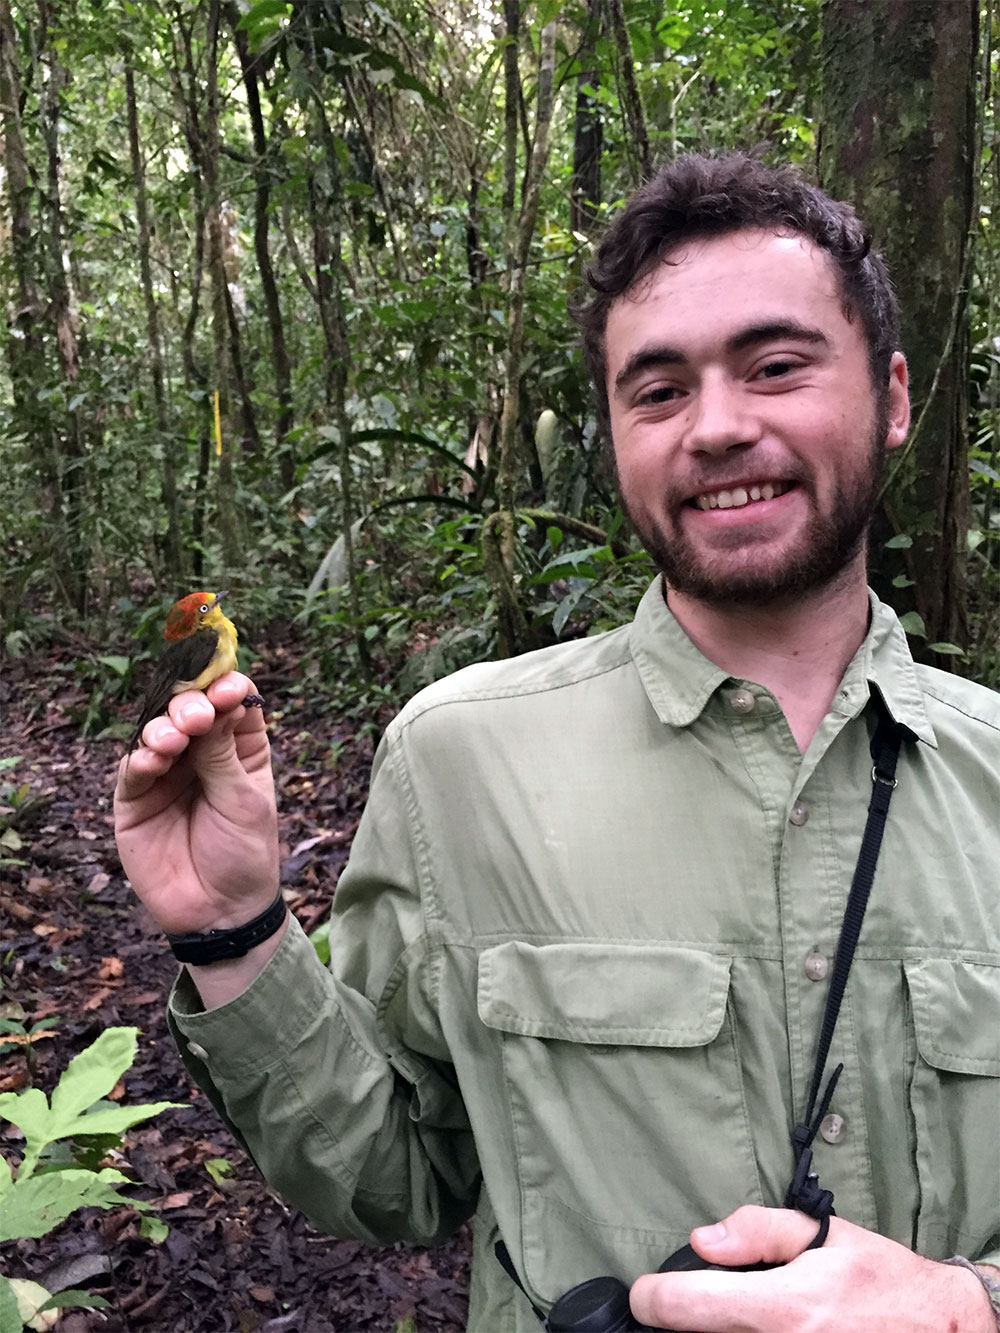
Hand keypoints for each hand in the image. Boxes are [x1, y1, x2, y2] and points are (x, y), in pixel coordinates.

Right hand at [114, 672, 279, 936]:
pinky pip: (132, 770)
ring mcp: (165, 773)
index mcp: (239, 747)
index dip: (225, 687)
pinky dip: (141, 758)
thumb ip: (223, 754)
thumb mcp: (244, 801)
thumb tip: (212, 703)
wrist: (221, 913)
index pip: (229, 701)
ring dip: (164, 728)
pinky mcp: (135, 799)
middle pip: (189, 709)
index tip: (227, 686)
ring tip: (176, 738)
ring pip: (156, 732)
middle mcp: (200, 753)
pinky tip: (154, 759)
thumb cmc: (244, 854)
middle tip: (197, 715)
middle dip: (190, 704)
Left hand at [629, 1205, 993, 1331]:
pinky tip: (758, 1329)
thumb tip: (703, 1240)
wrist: (943, 1331)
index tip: (646, 1292)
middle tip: (704, 1304)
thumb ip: (759, 1230)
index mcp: (783, 1307)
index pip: (681, 1307)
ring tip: (735, 1316)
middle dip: (690, 1319)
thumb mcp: (827, 1235)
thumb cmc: (885, 1281)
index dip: (651, 1296)